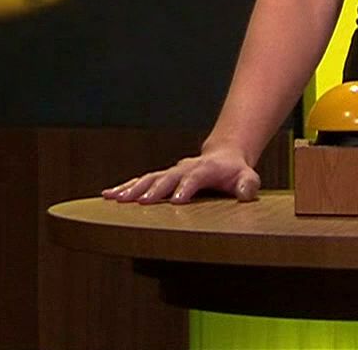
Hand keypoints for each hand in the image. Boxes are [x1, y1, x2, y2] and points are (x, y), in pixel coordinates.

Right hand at [101, 147, 260, 204]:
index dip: (185, 188)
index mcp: (205, 169)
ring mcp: (171, 171)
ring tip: (114, 198)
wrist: (223, 155)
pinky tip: (109, 195)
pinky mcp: (162, 177)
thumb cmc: (236, 172)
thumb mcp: (248, 177)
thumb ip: (248, 185)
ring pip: (148, 178)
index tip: (175, 201)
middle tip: (138, 202)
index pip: (194, 178)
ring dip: (131, 188)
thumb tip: (245, 193)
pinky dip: (125, 187)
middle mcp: (184, 168)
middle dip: (152, 190)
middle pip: (165, 177)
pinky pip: (141, 181)